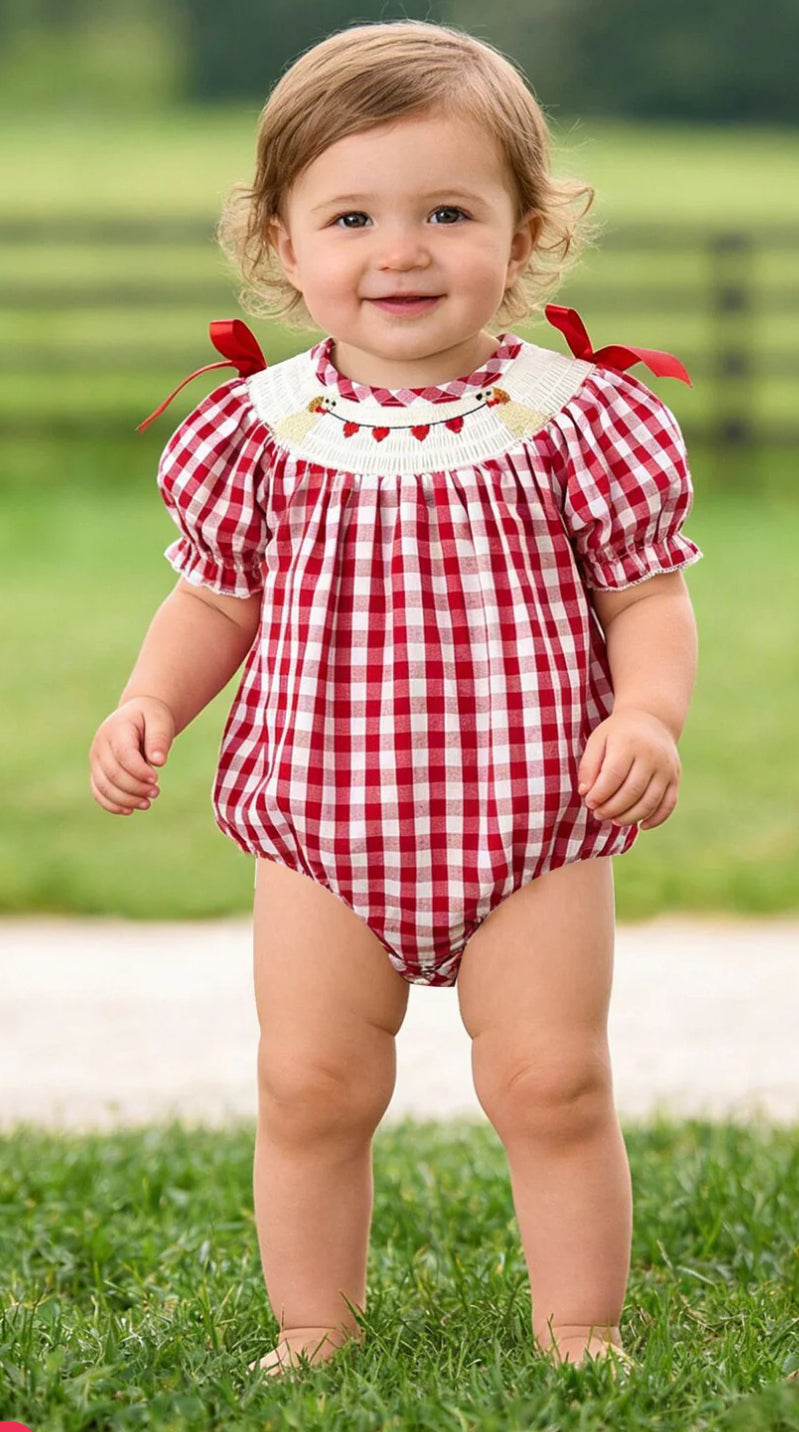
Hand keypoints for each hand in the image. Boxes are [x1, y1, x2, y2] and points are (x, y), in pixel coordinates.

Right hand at [89, 696, 175, 814]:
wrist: (139, 716)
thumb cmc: (151, 718)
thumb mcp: (160, 721)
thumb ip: (159, 738)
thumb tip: (158, 761)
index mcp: (116, 729)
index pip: (123, 755)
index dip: (139, 771)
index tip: (156, 778)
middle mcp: (100, 745)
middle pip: (113, 774)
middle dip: (135, 788)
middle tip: (156, 792)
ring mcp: (95, 760)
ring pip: (103, 786)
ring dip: (125, 800)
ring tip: (147, 803)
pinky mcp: (97, 772)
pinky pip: (98, 792)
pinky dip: (112, 804)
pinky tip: (130, 810)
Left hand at [577, 708, 680, 830]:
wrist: (652, 719)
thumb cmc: (618, 733)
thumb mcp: (598, 740)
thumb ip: (588, 765)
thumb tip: (585, 793)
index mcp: (629, 743)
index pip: (613, 776)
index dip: (600, 794)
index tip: (589, 802)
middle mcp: (651, 755)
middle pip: (632, 791)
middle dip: (612, 809)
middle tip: (598, 814)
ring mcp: (666, 768)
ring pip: (650, 802)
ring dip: (630, 817)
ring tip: (614, 821)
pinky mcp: (675, 778)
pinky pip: (669, 804)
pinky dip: (656, 819)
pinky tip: (641, 825)